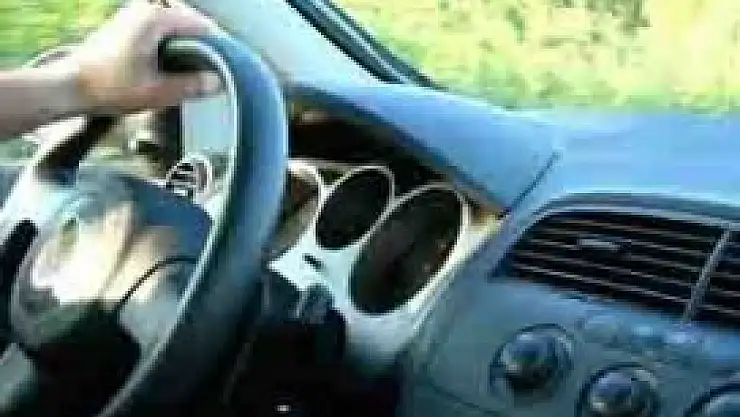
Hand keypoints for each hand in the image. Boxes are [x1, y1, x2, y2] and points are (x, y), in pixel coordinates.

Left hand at [66, 0, 220, 113]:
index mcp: (156, 20)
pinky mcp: (124, 25)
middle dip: (203, 43)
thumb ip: (192, 85)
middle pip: (188, 21)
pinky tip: (171, 64)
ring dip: (186, 42)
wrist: (69, 88)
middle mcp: (144, 10)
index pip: (201, 26)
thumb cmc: (109, 88)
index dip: (218, 47)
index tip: (227, 66)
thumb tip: (218, 82)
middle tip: (213, 69)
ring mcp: (132, 15)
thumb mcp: (158, 92)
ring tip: (194, 68)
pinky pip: (158, 27)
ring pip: (173, 24)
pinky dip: (170, 42)